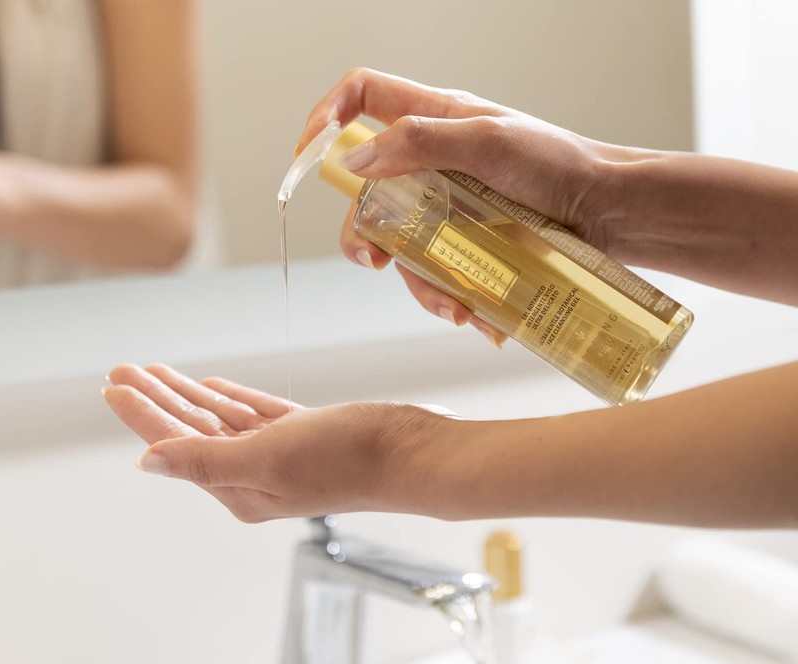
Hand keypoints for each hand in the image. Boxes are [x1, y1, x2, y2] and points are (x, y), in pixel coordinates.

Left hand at [103, 364, 456, 521]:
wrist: (413, 453)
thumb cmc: (348, 459)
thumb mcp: (267, 460)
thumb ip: (205, 461)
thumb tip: (148, 463)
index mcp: (241, 490)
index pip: (178, 447)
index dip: (144, 415)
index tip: (113, 385)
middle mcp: (257, 475)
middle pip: (194, 432)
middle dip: (158, 399)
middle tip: (123, 368)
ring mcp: (283, 453)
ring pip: (223, 420)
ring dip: (189, 394)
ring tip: (156, 370)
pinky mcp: (308, 433)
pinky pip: (258, 413)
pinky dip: (233, 398)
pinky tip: (213, 387)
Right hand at [297, 68, 611, 344]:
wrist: (607, 214)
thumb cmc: (560, 164)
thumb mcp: (489, 142)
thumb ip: (419, 142)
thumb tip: (357, 161)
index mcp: (434, 119)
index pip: (363, 98)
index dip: (327, 118)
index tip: (308, 155)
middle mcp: (432, 164)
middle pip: (367, 192)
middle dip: (362, 231)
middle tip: (373, 257)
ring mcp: (447, 208)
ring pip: (401, 245)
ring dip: (418, 282)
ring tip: (454, 306)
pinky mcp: (466, 245)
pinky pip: (436, 273)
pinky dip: (448, 297)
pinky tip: (474, 313)